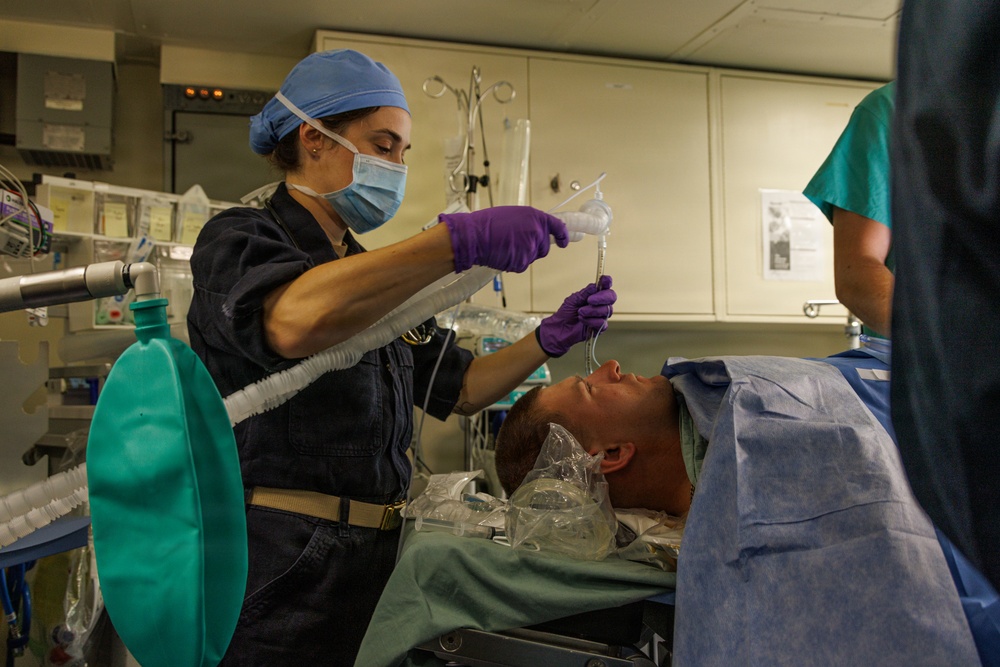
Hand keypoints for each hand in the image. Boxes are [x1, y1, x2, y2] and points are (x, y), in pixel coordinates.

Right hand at [441, 206, 568, 272]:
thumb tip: (538, 230)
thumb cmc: (489, 223)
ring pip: (532, 257)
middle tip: (517, 243)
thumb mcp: (514, 215)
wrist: (475, 236)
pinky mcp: (522, 262)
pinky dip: (513, 262)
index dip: (563, 236)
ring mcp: (531, 248)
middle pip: (544, 247)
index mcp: (536, 217)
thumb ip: (530, 222)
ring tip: (505, 245)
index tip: (564, 241)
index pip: (558, 227)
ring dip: (522, 254)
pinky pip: (522, 265)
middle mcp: (537, 232)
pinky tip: (502, 253)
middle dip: (534, 248)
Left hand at [536, 276, 615, 357]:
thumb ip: (585, 293)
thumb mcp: (573, 299)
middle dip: (601, 298)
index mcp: (594, 295)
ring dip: (592, 311)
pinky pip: (602, 323)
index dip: (607, 282)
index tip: (605, 281)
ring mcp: (601, 316)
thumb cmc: (566, 313)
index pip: (606, 286)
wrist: (560, 328)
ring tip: (580, 313)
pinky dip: (591, 321)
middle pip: (611, 297)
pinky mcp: (599, 327)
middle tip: (589, 300)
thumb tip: (595, 286)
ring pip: (607, 311)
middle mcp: (600, 304)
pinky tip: (582, 320)